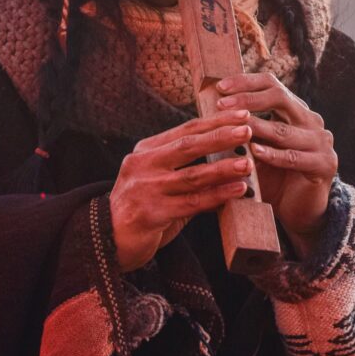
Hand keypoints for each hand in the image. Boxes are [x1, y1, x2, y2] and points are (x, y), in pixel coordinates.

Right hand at [110, 108, 254, 271]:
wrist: (107, 240)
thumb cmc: (140, 208)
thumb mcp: (157, 182)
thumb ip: (186, 172)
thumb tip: (227, 165)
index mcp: (145, 151)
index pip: (185, 130)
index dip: (215, 122)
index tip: (241, 115)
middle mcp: (143, 165)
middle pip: (188, 146)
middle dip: (221, 137)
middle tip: (248, 130)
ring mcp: (146, 189)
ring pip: (192, 175)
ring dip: (223, 168)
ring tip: (247, 164)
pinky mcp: (151, 213)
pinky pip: (192, 202)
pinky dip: (217, 196)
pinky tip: (236, 190)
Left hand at [216, 73, 337, 258]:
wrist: (297, 209)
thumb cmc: (271, 176)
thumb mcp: (254, 147)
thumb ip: (240, 128)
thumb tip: (208, 110)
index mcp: (295, 110)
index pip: (271, 84)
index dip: (246, 82)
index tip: (220, 87)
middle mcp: (311, 120)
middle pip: (280, 97)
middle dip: (248, 100)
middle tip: (222, 105)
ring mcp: (321, 142)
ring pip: (283, 130)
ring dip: (256, 127)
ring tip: (233, 127)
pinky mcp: (324, 165)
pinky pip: (293, 157)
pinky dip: (272, 155)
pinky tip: (254, 152)